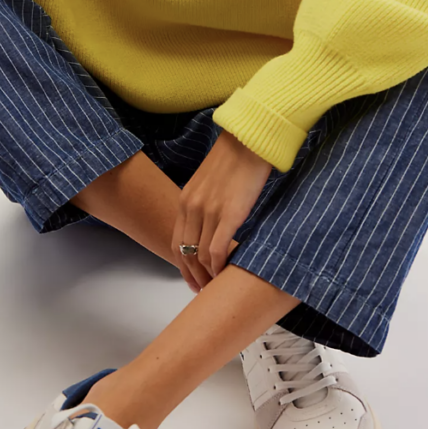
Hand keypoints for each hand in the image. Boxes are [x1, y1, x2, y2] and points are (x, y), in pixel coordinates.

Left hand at [171, 129, 272, 289]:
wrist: (251, 138)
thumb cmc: (237, 156)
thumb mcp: (211, 181)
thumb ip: (206, 202)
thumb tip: (214, 223)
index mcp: (186, 199)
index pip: (177, 242)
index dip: (183, 266)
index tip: (193, 279)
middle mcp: (192, 207)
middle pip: (184, 254)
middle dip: (193, 277)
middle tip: (204, 290)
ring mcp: (209, 211)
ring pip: (200, 256)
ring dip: (207, 276)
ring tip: (216, 287)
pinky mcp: (229, 214)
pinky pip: (216, 250)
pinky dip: (219, 266)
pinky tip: (225, 272)